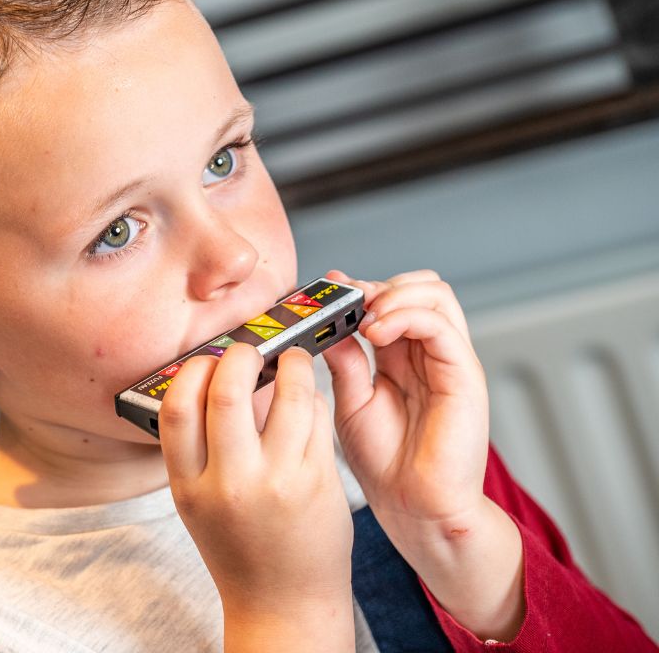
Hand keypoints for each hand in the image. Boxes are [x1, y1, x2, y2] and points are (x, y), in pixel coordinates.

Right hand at [159, 342, 354, 648]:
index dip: (193, 370)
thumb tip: (217, 374)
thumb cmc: (239, 547)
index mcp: (189, 487)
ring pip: (289, 394)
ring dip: (293, 364)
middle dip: (242, 355)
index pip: (178, 406)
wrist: (284, 605)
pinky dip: (313, 396)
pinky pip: (318, 417)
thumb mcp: (198, 502)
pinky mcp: (320, 482)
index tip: (209, 361)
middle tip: (251, 352)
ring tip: (292, 362)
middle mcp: (231, 484)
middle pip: (228, 389)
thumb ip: (200, 447)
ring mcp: (279, 482)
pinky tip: (309, 399)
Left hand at [321, 269, 488, 538]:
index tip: (329, 290)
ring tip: (362, 318)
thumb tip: (327, 321)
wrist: (411, 506)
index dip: (360, 289)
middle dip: (379, 285)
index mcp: (401, 356)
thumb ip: (345, 360)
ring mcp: (449, 360)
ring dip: (392, 294)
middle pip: (418, 287)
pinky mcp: (464, 374)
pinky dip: (405, 315)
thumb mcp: (351, 400)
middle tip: (347, 301)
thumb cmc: (384, 461)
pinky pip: (440, 325)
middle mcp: (428, 352)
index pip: (392, 299)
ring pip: (434, 294)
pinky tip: (375, 333)